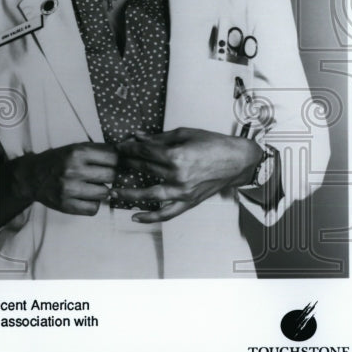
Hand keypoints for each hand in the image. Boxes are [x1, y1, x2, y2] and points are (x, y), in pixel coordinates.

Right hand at [15, 142, 118, 215]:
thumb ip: (98, 149)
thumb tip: (123, 151)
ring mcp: (69, 189)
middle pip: (111, 176)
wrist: (31, 176)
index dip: (115, 162)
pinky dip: (93, 204)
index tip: (111, 165)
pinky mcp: (66, 205)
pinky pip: (94, 209)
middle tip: (101, 176)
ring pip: (104, 193)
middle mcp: (73, 169)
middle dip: (109, 176)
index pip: (113, 158)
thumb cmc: (57, 161)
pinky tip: (85, 198)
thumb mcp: (74, 148)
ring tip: (91, 187)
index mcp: (77, 152)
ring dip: (101, 191)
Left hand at [111, 128, 262, 222]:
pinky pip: (167, 213)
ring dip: (128, 194)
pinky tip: (135, 216)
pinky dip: (150, 217)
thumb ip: (158, 137)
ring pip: (149, 194)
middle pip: (143, 169)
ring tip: (113, 192)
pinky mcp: (189, 202)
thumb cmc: (213, 144)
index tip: (119, 147)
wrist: (238, 161)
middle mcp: (178, 175)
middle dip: (126, 164)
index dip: (128, 148)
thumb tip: (136, 136)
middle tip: (115, 162)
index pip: (144, 152)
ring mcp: (183, 192)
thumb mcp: (185, 134)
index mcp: (176, 156)